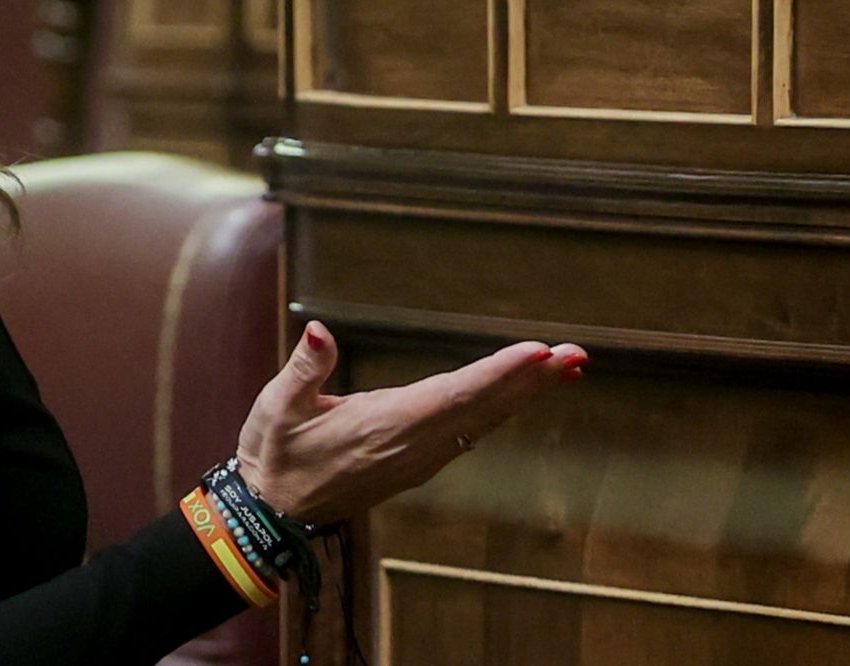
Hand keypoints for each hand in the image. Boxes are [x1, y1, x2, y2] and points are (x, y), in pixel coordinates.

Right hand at [231, 320, 584, 526]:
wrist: (272, 515)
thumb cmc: (273, 455)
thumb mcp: (274, 409)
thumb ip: (304, 371)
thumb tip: (320, 333)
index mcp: (383, 427)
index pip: (452, 395)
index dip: (497, 374)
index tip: (537, 354)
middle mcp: (411, 446)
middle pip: (482, 409)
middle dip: (531, 381)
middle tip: (577, 356)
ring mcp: (419, 458)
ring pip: (482, 421)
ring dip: (525, 394)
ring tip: (567, 367)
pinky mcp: (418, 462)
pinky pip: (471, 431)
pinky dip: (502, 408)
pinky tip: (524, 393)